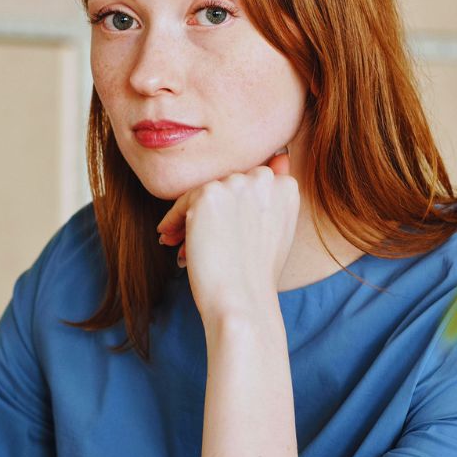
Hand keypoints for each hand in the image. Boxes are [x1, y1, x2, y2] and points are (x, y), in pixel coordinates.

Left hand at [156, 148, 296, 321]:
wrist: (242, 299)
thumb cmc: (257, 273)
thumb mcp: (277, 229)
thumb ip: (275, 193)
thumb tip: (280, 156)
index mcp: (287, 188)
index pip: (250, 184)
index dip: (234, 210)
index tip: (227, 232)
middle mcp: (264, 179)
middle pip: (225, 186)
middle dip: (211, 214)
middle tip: (201, 241)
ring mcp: (236, 184)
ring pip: (202, 194)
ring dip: (190, 219)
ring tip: (183, 244)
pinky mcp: (208, 194)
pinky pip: (182, 202)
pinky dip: (172, 221)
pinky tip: (169, 237)